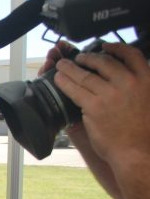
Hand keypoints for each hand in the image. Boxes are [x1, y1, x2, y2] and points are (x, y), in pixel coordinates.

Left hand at [52, 42, 149, 162]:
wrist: (138, 151)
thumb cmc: (143, 132)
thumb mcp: (149, 101)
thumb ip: (138, 88)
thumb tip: (125, 80)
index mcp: (146, 79)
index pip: (131, 54)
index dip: (116, 48)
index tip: (106, 47)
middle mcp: (129, 82)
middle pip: (104, 62)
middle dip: (88, 57)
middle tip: (79, 57)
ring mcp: (110, 93)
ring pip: (85, 75)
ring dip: (71, 68)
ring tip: (62, 65)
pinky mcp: (95, 106)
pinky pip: (75, 89)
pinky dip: (64, 82)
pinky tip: (58, 79)